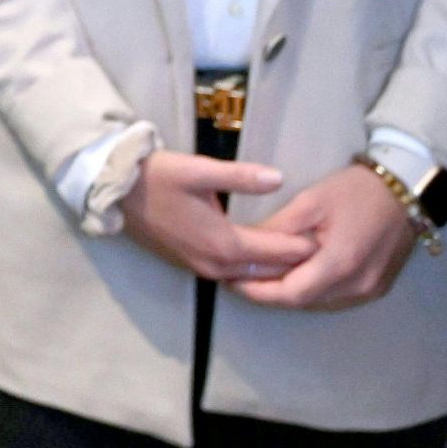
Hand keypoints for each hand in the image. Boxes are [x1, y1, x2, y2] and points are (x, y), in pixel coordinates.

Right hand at [117, 152, 314, 284]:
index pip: (276, 251)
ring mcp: (202, 268)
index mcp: (223, 243)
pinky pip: (235, 274)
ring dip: (276, 269)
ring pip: (251, 277)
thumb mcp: (199, 170)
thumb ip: (242, 177)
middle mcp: (216, 265)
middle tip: (326, 250)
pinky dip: (256, 269)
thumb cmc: (157, 178)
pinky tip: (268, 258)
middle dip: (296, 263)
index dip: (303, 245)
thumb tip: (279, 178)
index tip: (330, 237)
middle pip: (268, 272)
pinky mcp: (193, 264)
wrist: (116, 192)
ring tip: (303, 256)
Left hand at [232, 166, 422, 312]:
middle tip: (241, 277)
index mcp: (341, 264)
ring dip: (290, 292)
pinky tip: (297, 274)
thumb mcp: (311, 201)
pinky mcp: (377, 288)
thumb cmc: (357, 191)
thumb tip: (246, 246)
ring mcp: (370, 290)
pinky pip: (335, 297)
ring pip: (318, 302)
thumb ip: (279, 228)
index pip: (290, 293)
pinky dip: (312, 289)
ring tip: (263, 276)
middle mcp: (357, 285)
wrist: (406, 190)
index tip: (232, 282)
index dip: (258, 291)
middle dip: (270, 292)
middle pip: (303, 301)